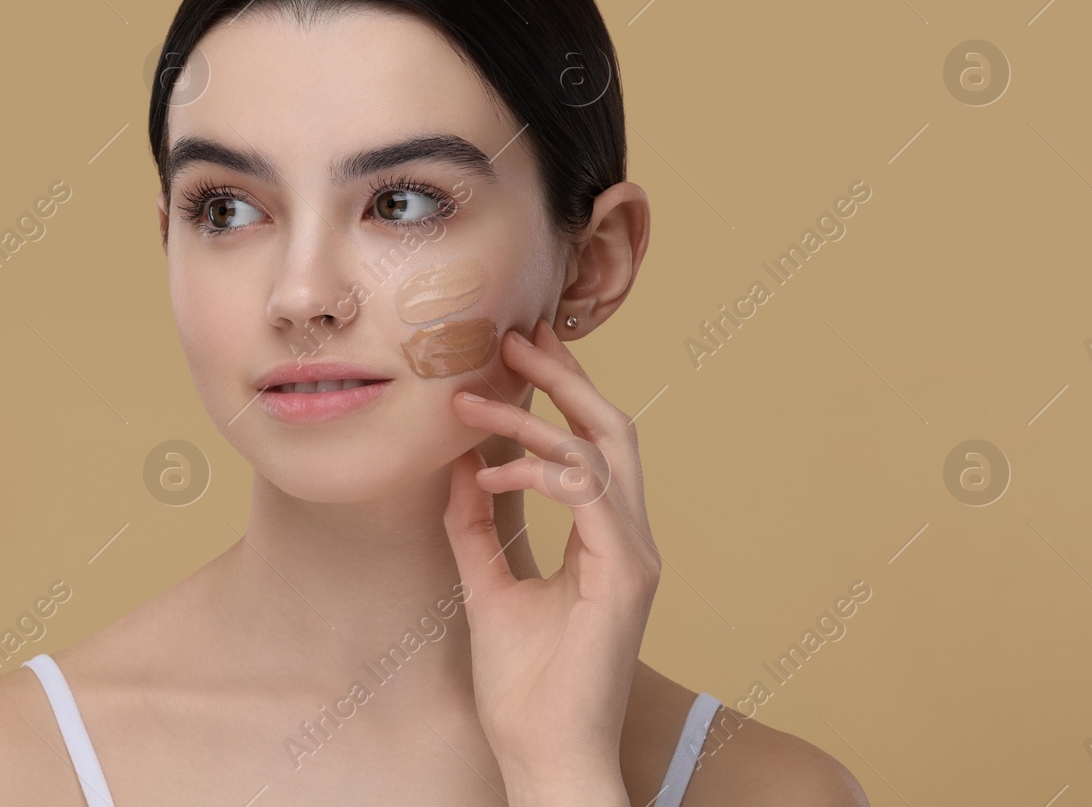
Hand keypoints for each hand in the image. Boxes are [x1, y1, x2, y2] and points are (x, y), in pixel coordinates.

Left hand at [442, 318, 659, 799]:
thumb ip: (476, 526)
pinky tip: (491, 474)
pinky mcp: (624, 575)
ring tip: (472, 400)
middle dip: (563, 377)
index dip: (561, 392)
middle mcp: (630, 538)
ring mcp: (634, 555)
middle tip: (514, 337)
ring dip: (534, 416)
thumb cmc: (523, 686)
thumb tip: (457, 465)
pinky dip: (540, 471)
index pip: (592, 445)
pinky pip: (590, 493)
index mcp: (607, 540)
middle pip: (610, 429)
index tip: (518, 352)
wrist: (543, 754)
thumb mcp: (486, 585)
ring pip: (602, 449)